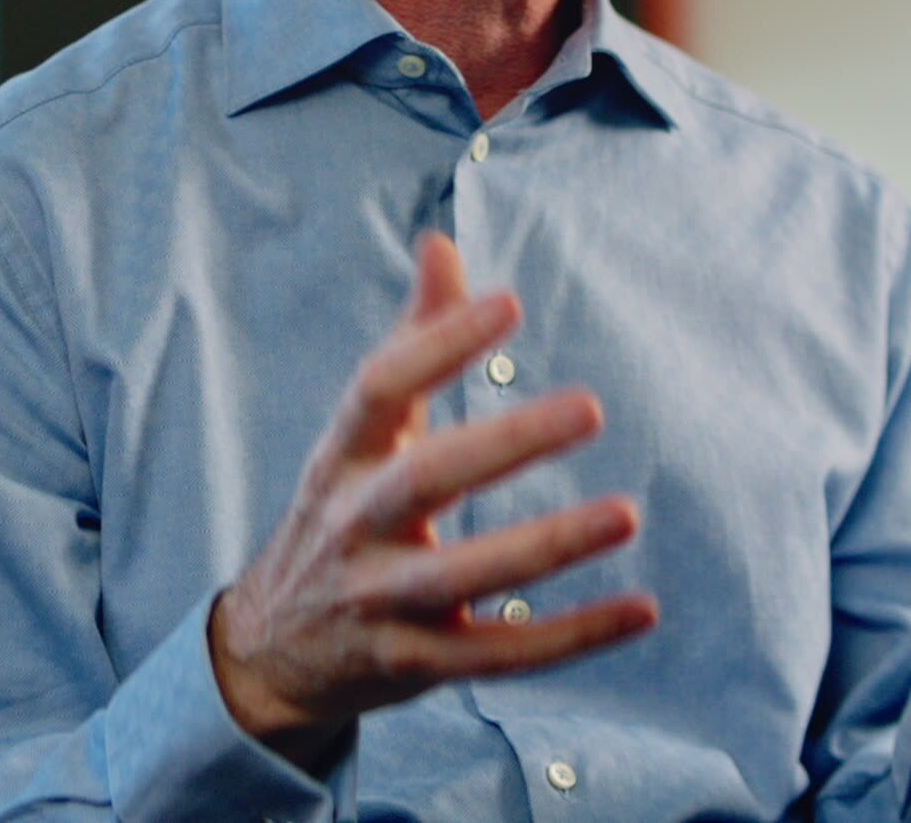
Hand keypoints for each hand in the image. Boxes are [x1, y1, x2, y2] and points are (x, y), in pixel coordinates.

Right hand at [210, 232, 657, 763]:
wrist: (268, 652)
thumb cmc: (336, 520)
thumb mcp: (358, 437)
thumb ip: (413, 341)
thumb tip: (442, 244)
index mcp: (341, 458)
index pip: (378, 389)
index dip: (437, 343)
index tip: (508, 302)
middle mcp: (352, 527)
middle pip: (423, 482)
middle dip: (505, 445)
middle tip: (593, 408)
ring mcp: (379, 602)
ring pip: (462, 576)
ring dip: (548, 546)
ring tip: (628, 513)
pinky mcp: (416, 666)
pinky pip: (499, 656)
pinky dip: (570, 637)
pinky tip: (641, 609)